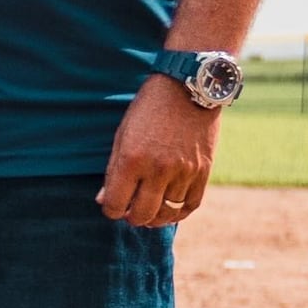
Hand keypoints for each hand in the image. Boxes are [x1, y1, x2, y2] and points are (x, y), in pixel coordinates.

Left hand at [99, 76, 217, 227]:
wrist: (187, 89)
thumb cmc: (148, 110)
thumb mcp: (122, 135)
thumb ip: (113, 170)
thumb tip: (103, 200)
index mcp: (132, 160)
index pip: (116, 204)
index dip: (110, 210)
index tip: (111, 206)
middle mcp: (158, 169)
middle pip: (142, 214)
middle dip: (131, 217)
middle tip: (129, 212)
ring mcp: (184, 172)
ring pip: (167, 213)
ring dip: (155, 217)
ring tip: (149, 212)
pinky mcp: (203, 171)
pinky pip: (191, 205)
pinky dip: (178, 213)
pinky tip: (169, 210)